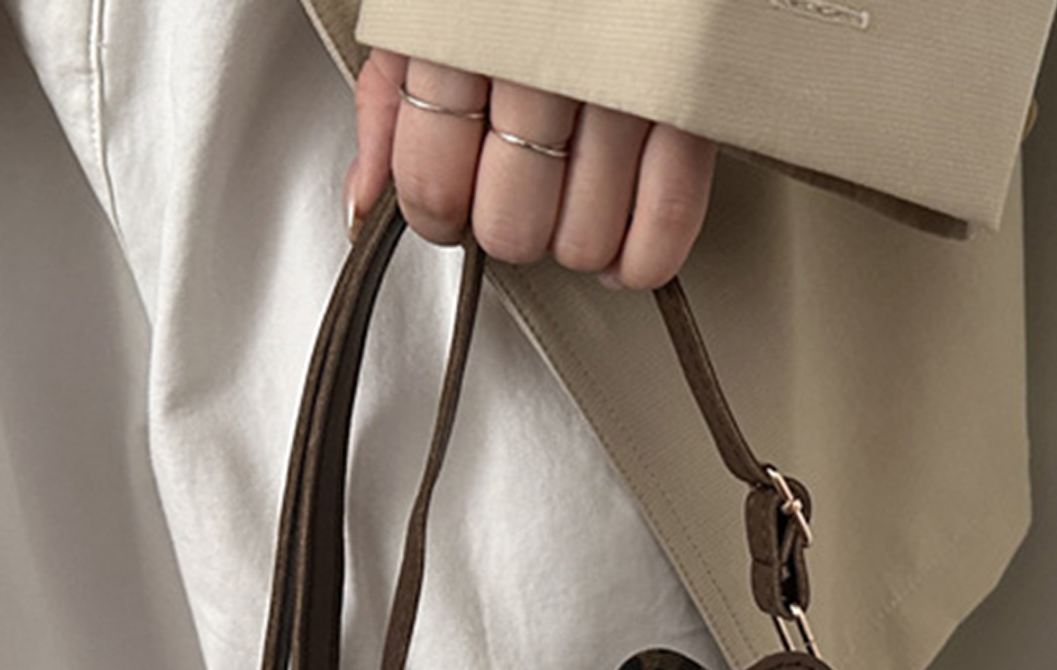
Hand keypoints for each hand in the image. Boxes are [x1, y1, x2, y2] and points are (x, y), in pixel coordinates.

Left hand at [347, 50, 718, 288]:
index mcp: (460, 27)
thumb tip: (368, 203)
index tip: (448, 210)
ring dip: (574, 246)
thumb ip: (387, 99)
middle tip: (516, 202)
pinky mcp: (688, 92)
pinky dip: (646, 256)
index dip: (437, 215)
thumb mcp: (425, 4)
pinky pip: (670, 212)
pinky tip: (626, 254)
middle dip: (509, 230)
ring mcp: (622, 76)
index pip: (435, 180)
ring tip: (574, 213)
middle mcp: (541, 51)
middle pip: (512, 223)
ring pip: (586, 236)